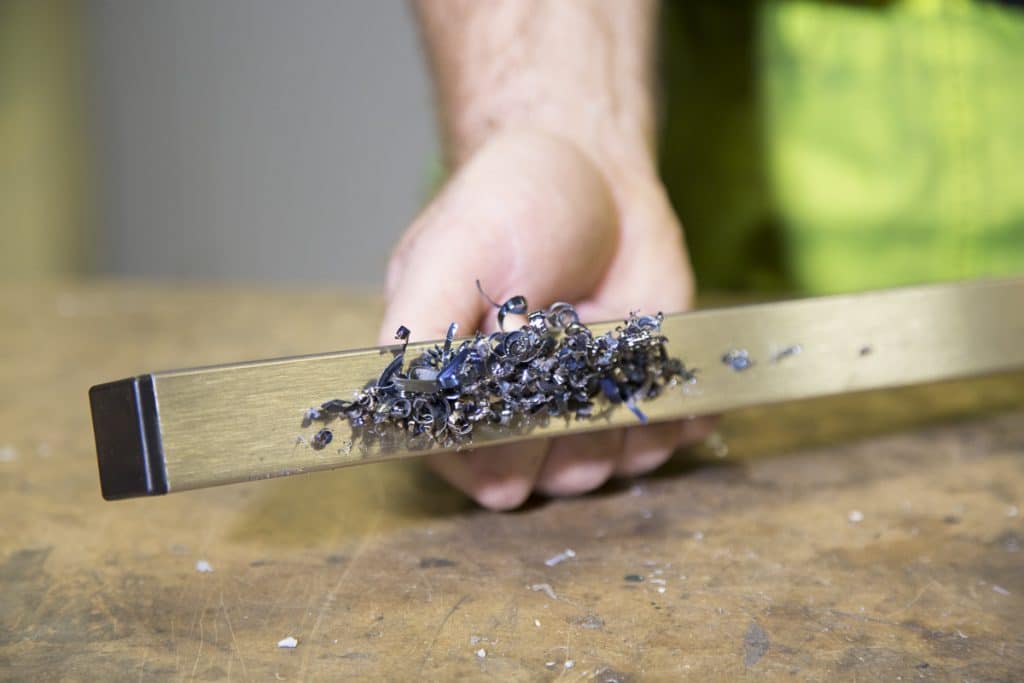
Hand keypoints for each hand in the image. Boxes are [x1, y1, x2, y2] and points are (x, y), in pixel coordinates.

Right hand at [379, 129, 714, 508]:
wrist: (592, 172)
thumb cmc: (510, 201)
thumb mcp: (454, 246)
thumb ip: (425, 319)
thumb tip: (411, 397)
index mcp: (451, 383)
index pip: (462, 459)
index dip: (492, 454)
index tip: (523, 410)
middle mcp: (511, 407)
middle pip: (536, 476)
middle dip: (561, 438)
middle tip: (575, 368)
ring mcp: (575, 406)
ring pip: (599, 467)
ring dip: (618, 427)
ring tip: (620, 360)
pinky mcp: (631, 393)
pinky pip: (657, 439)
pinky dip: (674, 423)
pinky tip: (679, 397)